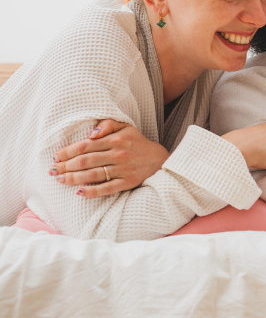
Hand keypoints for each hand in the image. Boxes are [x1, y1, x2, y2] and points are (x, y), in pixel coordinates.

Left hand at [51, 119, 168, 197]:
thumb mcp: (126, 127)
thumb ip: (108, 124)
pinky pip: (106, 188)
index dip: (68, 151)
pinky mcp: (127, 183)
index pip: (86, 145)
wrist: (160, 160)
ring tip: (60, 180)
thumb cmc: (138, 143)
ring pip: (92, 175)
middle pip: (85, 161)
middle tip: (52, 170)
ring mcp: (122, 170)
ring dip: (73, 178)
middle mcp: (118, 154)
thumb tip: (91, 133)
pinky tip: (78, 192)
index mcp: (116, 140)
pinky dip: (91, 191)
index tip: (55, 156)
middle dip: (65, 166)